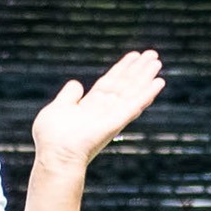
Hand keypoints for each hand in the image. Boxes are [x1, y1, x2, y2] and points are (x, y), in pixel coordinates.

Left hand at [32, 49, 165, 168]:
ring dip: (145, 77)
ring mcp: (111, 117)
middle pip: (124, 86)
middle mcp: (103, 111)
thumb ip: (68, 96)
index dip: (122, 69)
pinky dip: (147, 94)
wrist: (55, 156)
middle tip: (152, 54)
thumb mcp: (57, 108)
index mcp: (89, 107)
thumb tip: (76, 84)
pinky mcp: (117, 123)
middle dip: (138, 70)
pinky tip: (158, 83)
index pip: (109, 84)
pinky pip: (134, 106)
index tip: (134, 56)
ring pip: (132, 92)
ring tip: (157, 61)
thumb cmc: (52, 138)